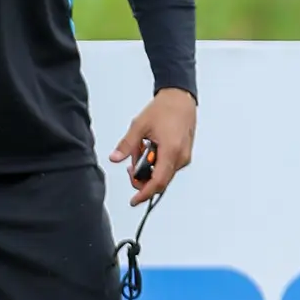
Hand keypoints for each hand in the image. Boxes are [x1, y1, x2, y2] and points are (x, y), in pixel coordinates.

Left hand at [108, 88, 194, 206]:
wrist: (180, 98)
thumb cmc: (164, 109)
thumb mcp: (139, 126)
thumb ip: (127, 145)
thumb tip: (114, 159)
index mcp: (171, 151)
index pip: (158, 182)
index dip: (144, 194)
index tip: (134, 200)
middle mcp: (181, 157)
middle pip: (160, 182)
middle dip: (143, 180)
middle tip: (130, 168)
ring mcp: (184, 157)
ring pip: (164, 174)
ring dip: (149, 170)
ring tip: (140, 150)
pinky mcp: (184, 154)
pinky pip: (168, 167)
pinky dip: (156, 164)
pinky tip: (149, 150)